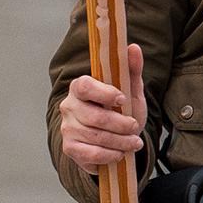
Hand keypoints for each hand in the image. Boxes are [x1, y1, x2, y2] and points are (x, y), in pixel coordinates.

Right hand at [57, 42, 146, 174]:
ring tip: (134, 142)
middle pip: (94, 116)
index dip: (103, 92)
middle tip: (135, 126)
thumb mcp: (129, 91)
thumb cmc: (120, 110)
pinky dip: (111, 155)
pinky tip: (120, 152)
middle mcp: (69, 106)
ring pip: (96, 137)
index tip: (122, 98)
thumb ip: (131, 70)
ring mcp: (67, 127)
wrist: (114, 138)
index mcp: (80, 87)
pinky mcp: (70, 148)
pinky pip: (92, 154)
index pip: (85, 86)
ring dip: (121, 142)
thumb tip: (133, 48)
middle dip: (121, 124)